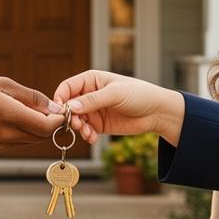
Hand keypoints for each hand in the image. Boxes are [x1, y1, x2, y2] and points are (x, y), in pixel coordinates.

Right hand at [0, 76, 58, 152]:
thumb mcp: (3, 84)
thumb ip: (31, 97)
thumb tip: (55, 107)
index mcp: (8, 115)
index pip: (46, 127)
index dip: (59, 121)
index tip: (62, 110)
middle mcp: (4, 135)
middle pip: (41, 137)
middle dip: (50, 125)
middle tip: (51, 109)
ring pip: (31, 142)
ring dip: (37, 130)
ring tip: (32, 111)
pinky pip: (18, 144)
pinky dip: (24, 134)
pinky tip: (17, 118)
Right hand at [52, 69, 186, 144]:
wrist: (157, 112)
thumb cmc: (139, 94)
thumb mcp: (115, 94)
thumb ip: (92, 100)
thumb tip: (70, 106)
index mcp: (91, 80)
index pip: (67, 87)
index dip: (60, 98)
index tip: (61, 110)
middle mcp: (90, 95)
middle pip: (69, 106)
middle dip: (70, 116)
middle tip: (77, 124)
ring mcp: (94, 110)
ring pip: (76, 120)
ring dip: (78, 128)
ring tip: (88, 133)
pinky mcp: (99, 124)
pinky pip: (86, 131)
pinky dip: (87, 135)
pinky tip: (93, 138)